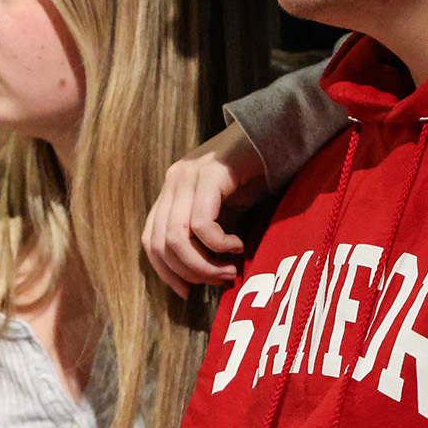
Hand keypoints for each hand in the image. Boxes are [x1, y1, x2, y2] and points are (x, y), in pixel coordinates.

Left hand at [142, 119, 267, 298]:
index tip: (188, 293)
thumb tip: (203, 277)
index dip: (166, 273)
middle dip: (190, 272)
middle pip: (161, 244)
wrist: (277, 135)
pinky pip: (201, 222)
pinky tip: (238, 245)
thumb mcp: (224, 211)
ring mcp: (188, 175)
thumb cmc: (253, 177)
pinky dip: (219, 243)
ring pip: (177, 237)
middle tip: (220, 280)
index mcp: (170, 192)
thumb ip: (208, 237)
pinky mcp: (210, 173)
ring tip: (230, 269)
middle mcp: (173, 182)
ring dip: (204, 263)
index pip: (150, 242)